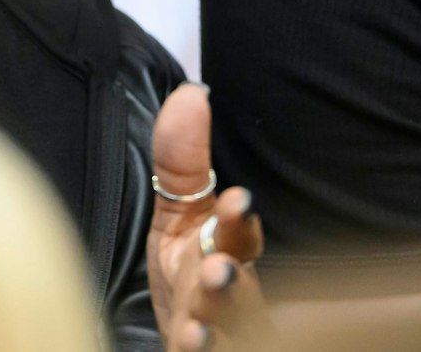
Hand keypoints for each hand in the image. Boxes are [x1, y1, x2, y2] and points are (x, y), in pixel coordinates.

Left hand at [149, 84, 268, 350]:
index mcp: (227, 253)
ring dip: (215, 327)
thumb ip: (182, 160)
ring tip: (197, 325)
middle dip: (230, 283)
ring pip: (231, 331)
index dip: (240, 221)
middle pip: (241, 293)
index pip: (243, 236)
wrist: (187, 340)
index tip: (236, 200)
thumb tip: (190, 93)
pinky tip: (190, 346)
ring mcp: (222, 334)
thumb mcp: (178, 217)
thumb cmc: (187, 274)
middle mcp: (231, 298)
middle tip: (218, 270)